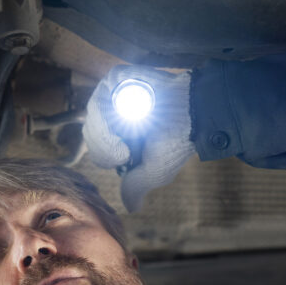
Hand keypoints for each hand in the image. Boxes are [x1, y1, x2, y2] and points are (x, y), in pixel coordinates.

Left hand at [83, 65, 193, 211]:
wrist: (195, 116)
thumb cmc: (177, 142)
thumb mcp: (153, 172)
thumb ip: (135, 186)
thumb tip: (131, 208)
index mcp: (119, 133)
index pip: (95, 146)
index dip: (105, 155)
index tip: (125, 158)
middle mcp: (114, 112)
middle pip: (90, 130)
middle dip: (104, 146)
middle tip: (126, 152)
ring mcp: (116, 92)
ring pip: (94, 113)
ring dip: (107, 133)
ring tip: (127, 138)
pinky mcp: (120, 76)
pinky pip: (103, 93)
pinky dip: (112, 109)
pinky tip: (129, 119)